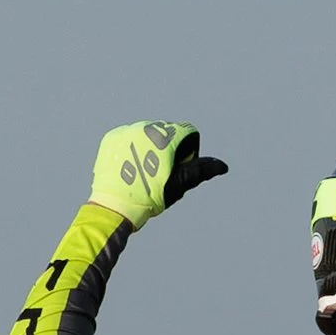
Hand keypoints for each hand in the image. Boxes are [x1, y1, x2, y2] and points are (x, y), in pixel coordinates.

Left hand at [89, 121, 227, 228]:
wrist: (115, 206)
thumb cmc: (150, 197)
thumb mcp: (179, 184)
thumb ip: (201, 170)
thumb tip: (222, 166)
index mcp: (165, 136)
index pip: (187, 132)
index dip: (187, 152)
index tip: (175, 169)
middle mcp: (145, 127)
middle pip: (167, 132)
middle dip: (168, 149)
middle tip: (158, 173)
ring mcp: (127, 131)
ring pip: (147, 133)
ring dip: (150, 148)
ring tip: (142, 172)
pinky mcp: (113, 137)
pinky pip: (129, 137)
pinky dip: (132, 149)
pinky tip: (129, 168)